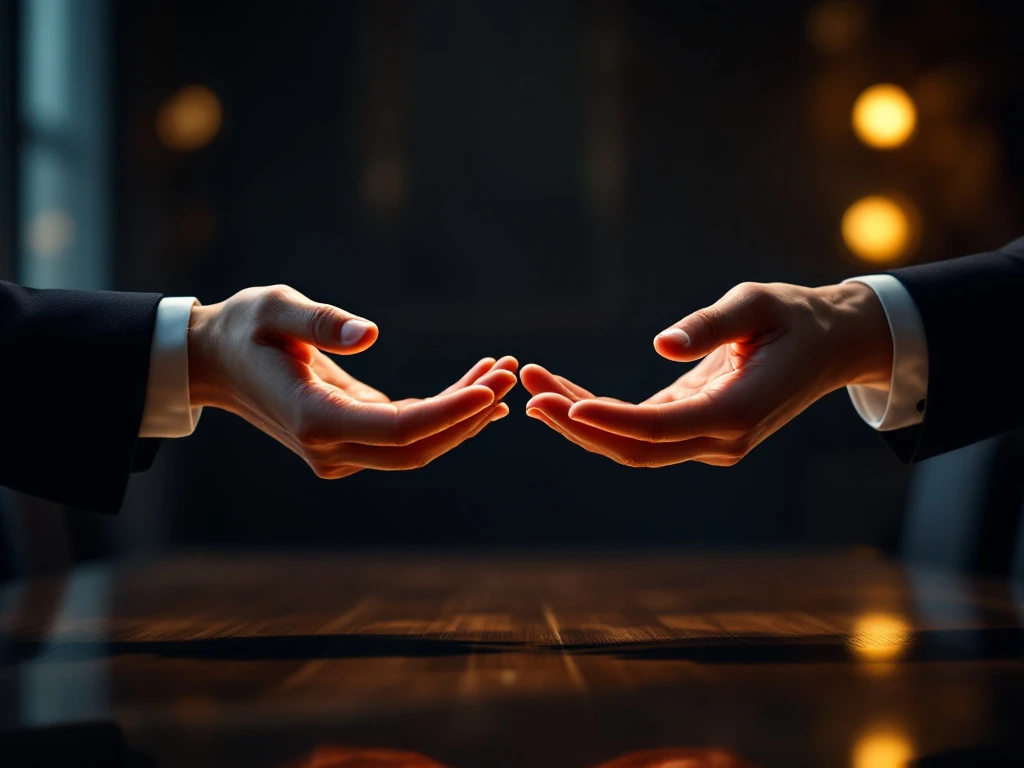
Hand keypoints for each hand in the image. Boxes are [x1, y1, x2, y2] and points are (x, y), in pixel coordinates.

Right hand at [187, 284, 516, 476]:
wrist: (216, 363)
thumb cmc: (243, 327)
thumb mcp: (274, 308)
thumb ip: (320, 322)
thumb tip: (370, 334)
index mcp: (313, 418)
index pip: (398, 428)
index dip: (448, 412)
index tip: (489, 387)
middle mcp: (329, 447)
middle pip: (417, 447)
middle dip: (469, 414)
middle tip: (510, 371)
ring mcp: (340, 453)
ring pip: (418, 446)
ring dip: (463, 414)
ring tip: (501, 370)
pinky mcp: (350, 444)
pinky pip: (407, 436)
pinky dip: (444, 414)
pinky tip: (478, 388)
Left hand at [523, 281, 892, 466]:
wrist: (832, 345)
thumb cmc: (796, 316)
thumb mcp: (758, 304)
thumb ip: (711, 324)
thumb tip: (661, 345)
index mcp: (738, 411)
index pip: (659, 427)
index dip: (608, 420)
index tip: (561, 405)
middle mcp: (722, 439)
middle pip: (636, 447)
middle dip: (578, 425)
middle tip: (529, 393)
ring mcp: (710, 441)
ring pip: (634, 446)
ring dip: (581, 423)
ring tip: (534, 390)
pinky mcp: (698, 430)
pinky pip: (642, 433)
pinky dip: (602, 417)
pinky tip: (564, 396)